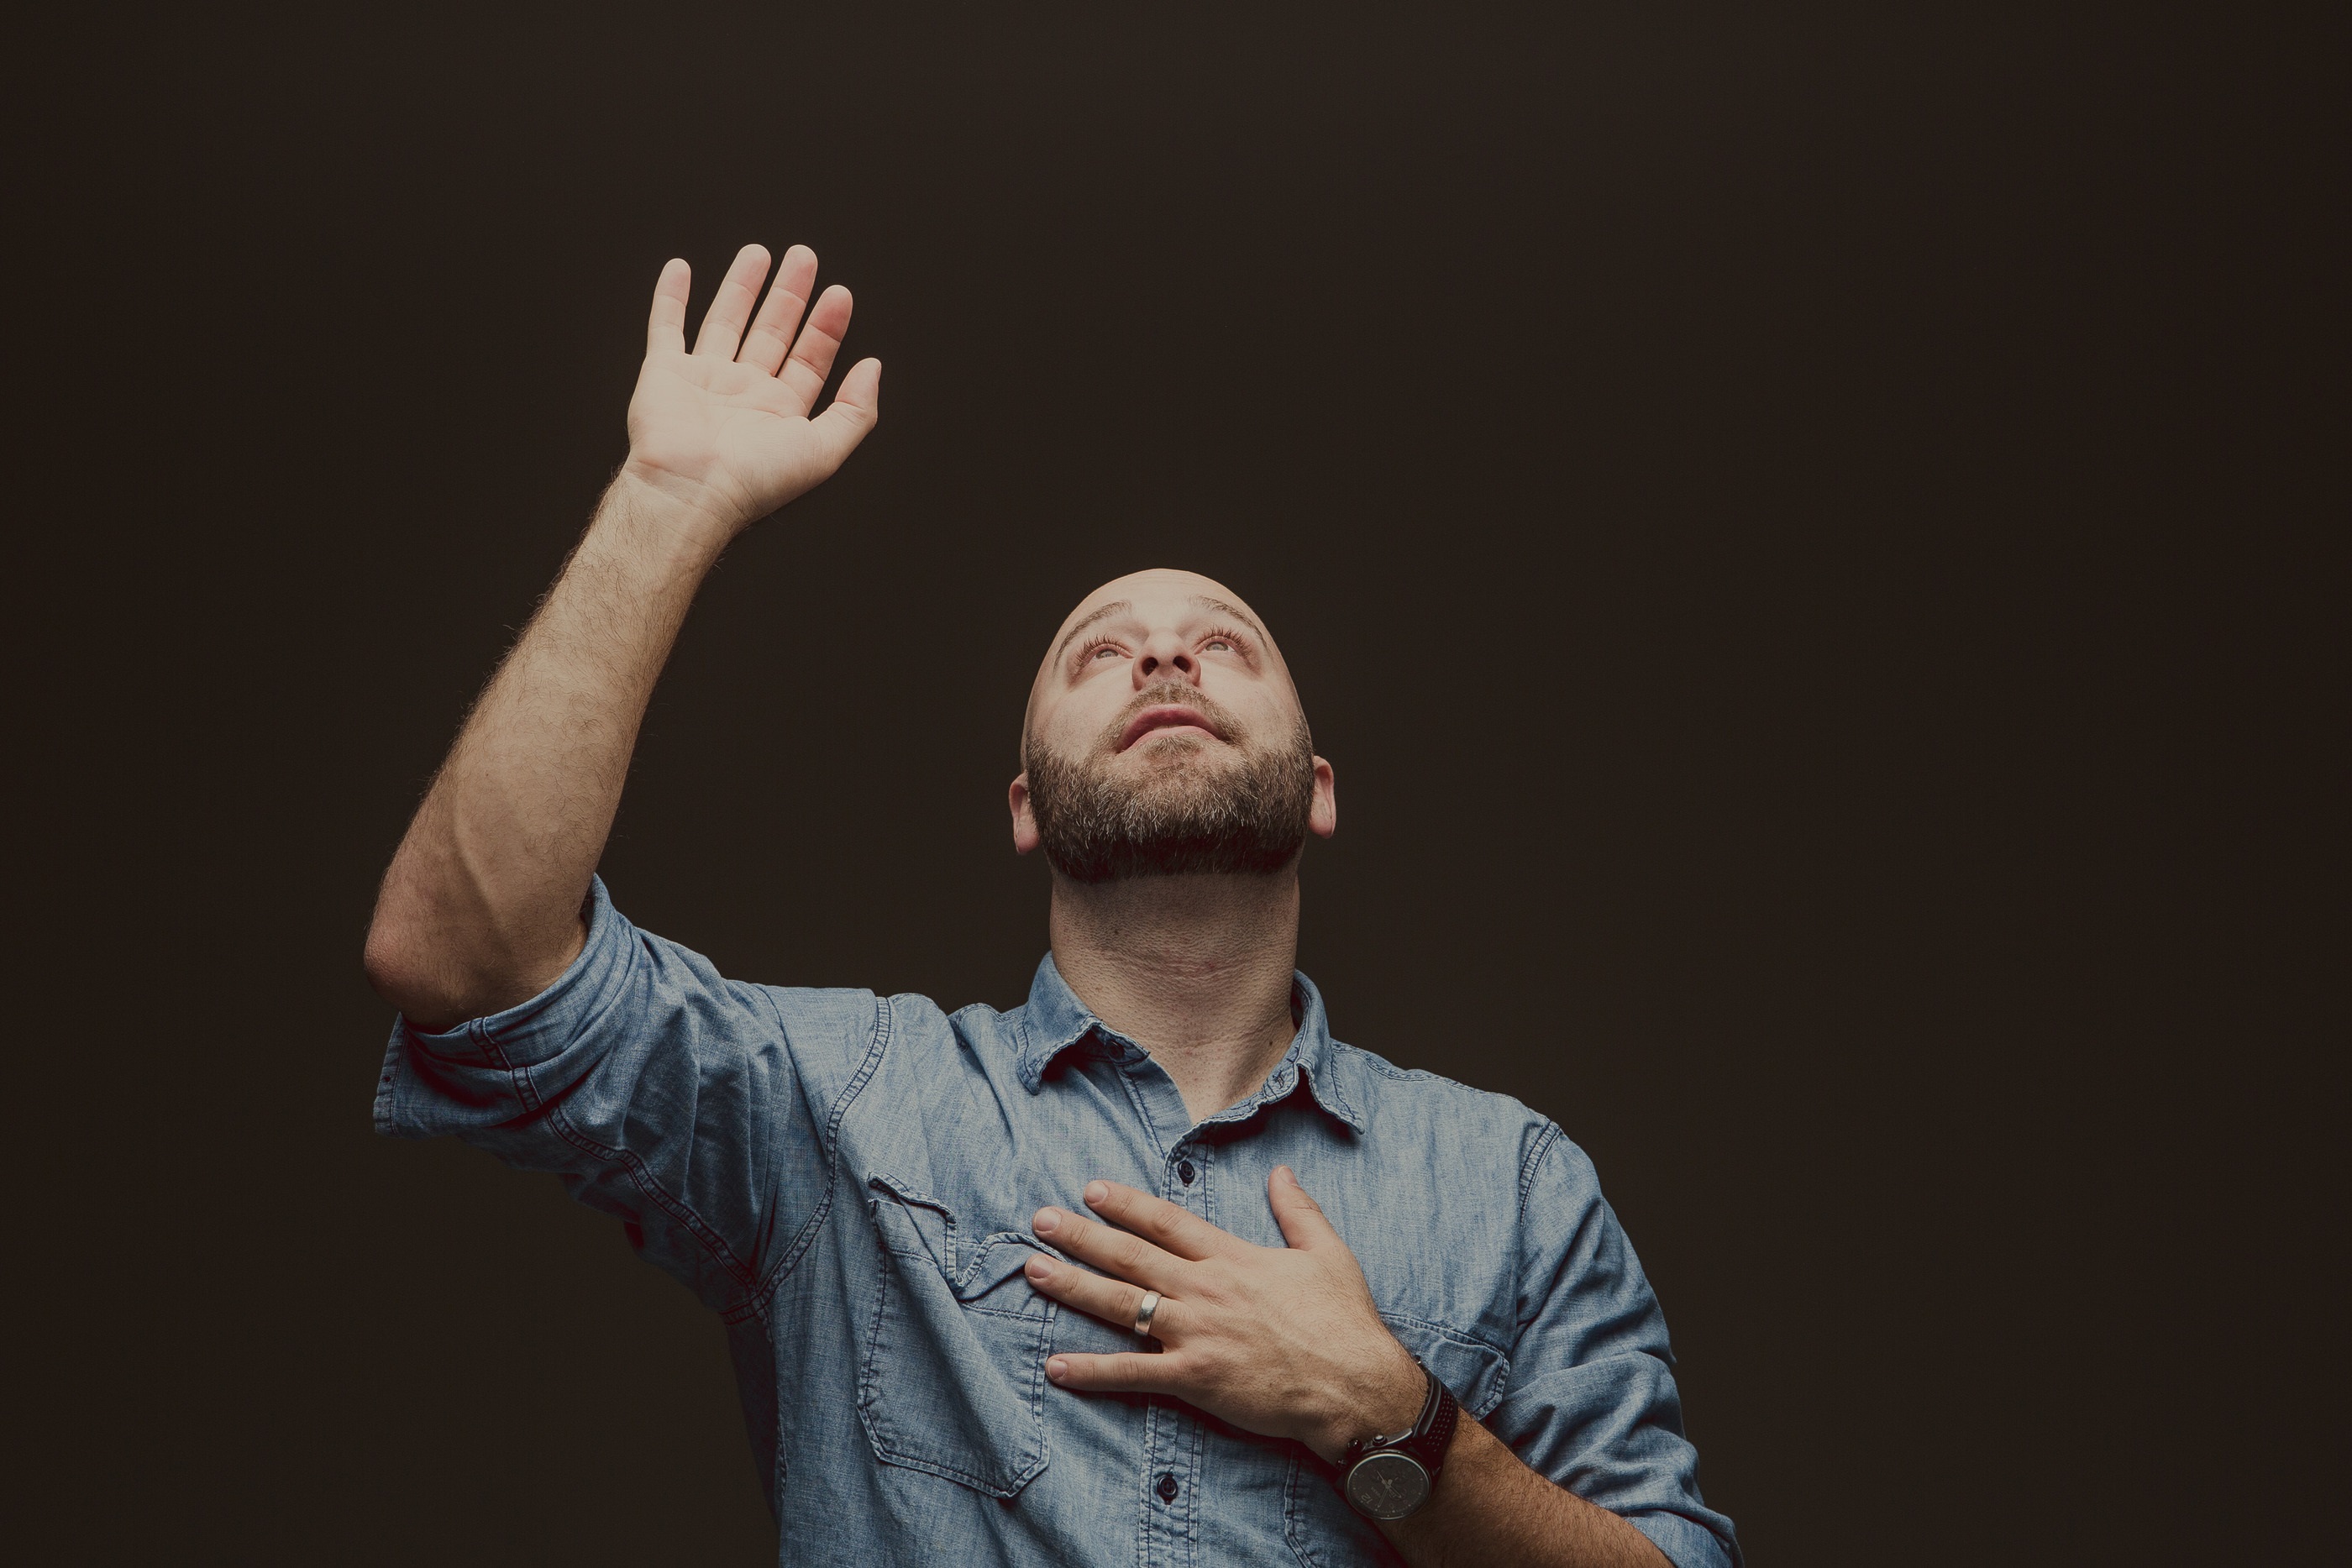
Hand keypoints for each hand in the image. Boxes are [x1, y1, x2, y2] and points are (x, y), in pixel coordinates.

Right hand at [619, 243, 880, 546]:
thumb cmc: (754, 480)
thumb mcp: (825, 450)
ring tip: (759, 253)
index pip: (810, 359)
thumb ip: (855, 411)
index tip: (839, 294)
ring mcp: (703, 380)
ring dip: (742, 286)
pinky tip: (680, 270)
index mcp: (780, 412)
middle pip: (772, 330)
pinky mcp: (664, 372)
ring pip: (726, 320)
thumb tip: (872, 369)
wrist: (691, 489)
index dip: (826, 326)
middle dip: (790, 294)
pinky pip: (666, 327)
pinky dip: (670, 298)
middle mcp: (743, 393)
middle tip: (805, 258)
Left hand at [1026, 1167, 1426, 1463]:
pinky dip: (1092, 1370)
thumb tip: (1281, 1172)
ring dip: (1074, 1287)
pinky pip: (1133, 1373)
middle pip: (1132, 1256)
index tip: (1090, 1189)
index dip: (1126, 1204)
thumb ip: (1298, 1210)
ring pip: (1123, 1305)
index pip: (1167, 1222)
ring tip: (1034, 1271)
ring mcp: (1197, 1333)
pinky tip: (1056, 1366)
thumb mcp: (1328, 1252)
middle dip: (1082, 1236)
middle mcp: (1206, 1289)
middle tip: (1040, 1220)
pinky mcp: (1195, 1377)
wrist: (1355, 1385)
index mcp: (1233, 1257)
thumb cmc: (1344, 1321)